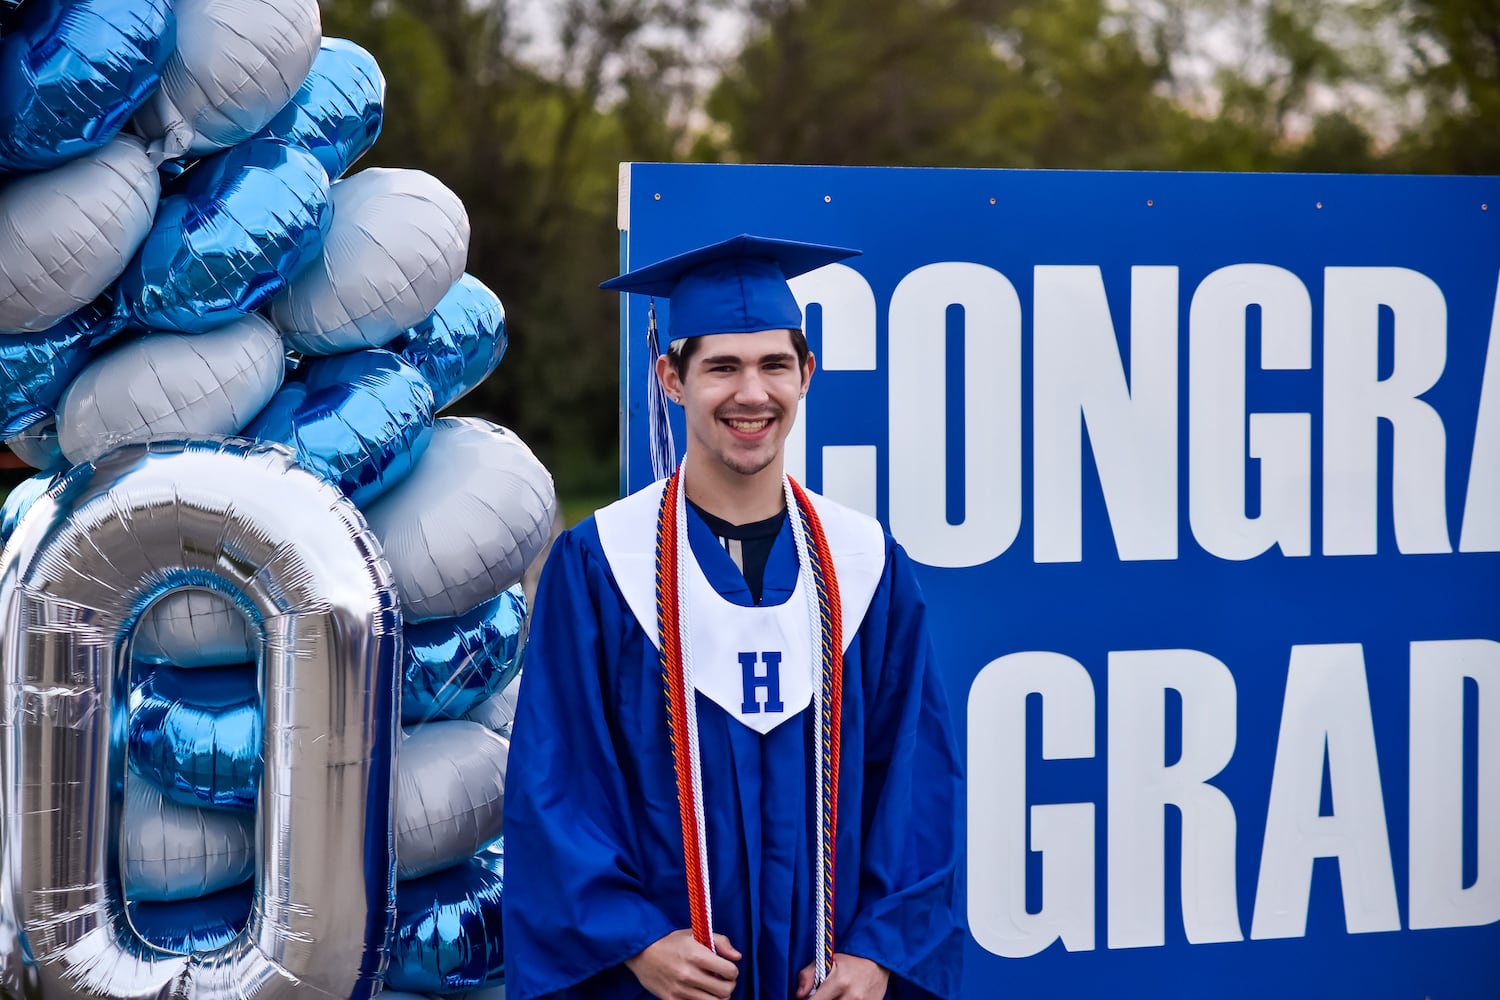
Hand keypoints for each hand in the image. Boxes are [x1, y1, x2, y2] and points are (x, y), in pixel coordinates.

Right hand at [626, 928, 741, 999]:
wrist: (642, 952)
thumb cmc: (671, 942)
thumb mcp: (695, 934)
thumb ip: (720, 941)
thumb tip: (737, 957)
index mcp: (697, 955)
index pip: (730, 972)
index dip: (733, 971)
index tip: (728, 969)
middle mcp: (689, 974)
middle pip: (725, 991)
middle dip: (728, 986)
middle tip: (723, 981)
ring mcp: (680, 990)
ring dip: (717, 996)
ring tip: (713, 988)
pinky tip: (700, 993)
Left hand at [795, 953, 889, 999]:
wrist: (878, 962)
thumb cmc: (849, 961)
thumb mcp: (826, 960)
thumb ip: (808, 975)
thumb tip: (799, 995)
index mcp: (839, 982)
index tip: (808, 998)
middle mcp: (852, 996)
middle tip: (824, 995)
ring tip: (835, 995)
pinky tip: (845, 997)